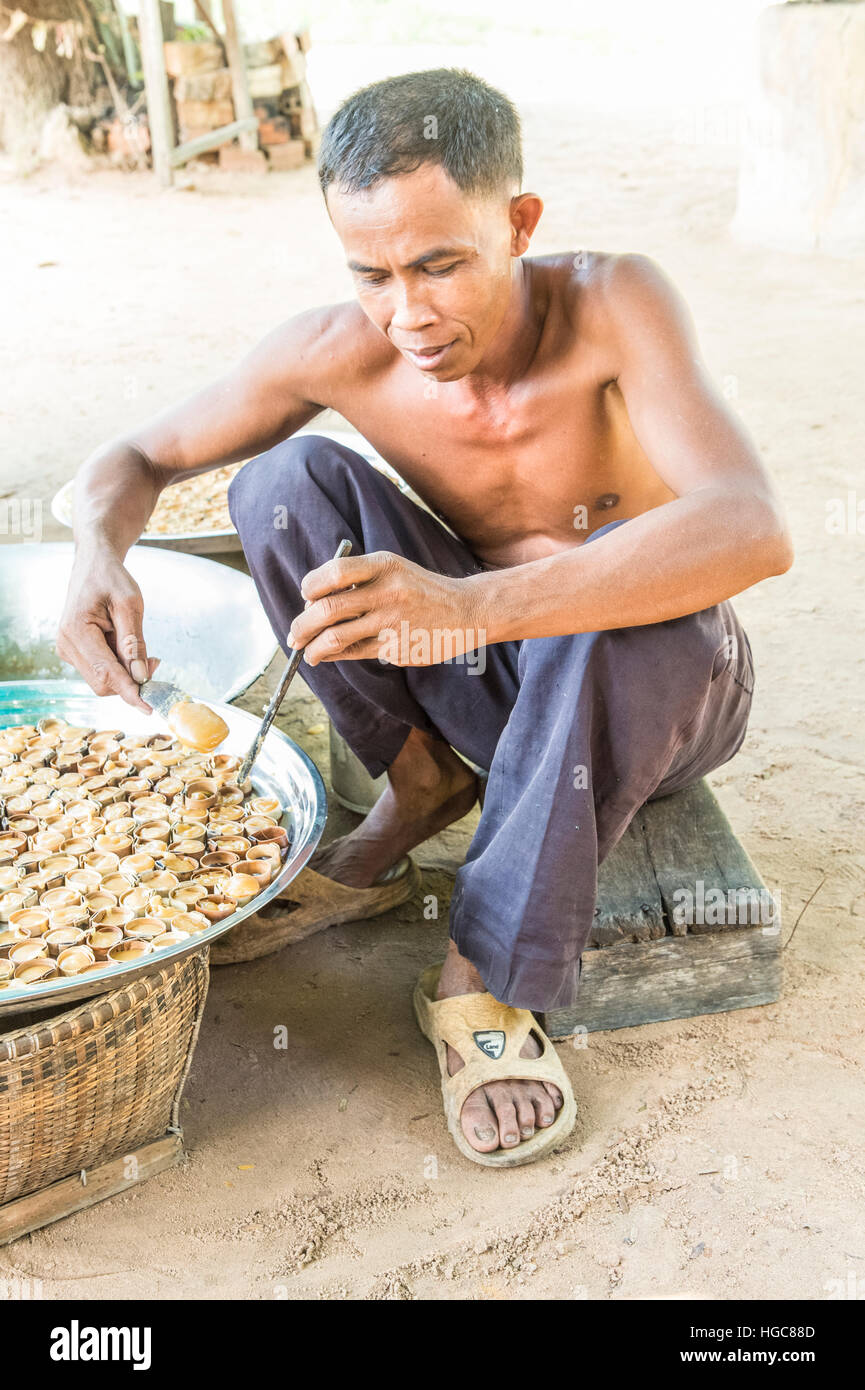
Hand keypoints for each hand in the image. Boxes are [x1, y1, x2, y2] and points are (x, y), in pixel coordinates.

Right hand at [57, 550, 159, 709]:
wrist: (92, 564)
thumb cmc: (111, 578)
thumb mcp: (130, 604)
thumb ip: (134, 642)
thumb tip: (141, 677)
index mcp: (76, 630)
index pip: (106, 673)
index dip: (129, 693)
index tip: (149, 707)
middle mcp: (66, 644)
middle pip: (102, 683)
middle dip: (131, 681)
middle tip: (155, 661)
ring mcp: (67, 650)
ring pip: (101, 680)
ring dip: (126, 673)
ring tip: (140, 647)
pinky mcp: (74, 652)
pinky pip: (99, 671)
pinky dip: (119, 667)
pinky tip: (127, 648)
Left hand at [289, 550, 485, 665]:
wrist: (465, 610)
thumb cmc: (419, 589)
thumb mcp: (393, 570)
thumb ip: (357, 581)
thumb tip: (311, 602)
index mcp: (384, 565)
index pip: (334, 572)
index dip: (311, 586)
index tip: (305, 595)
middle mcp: (388, 592)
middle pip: (328, 609)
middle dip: (301, 625)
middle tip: (294, 634)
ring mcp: (392, 622)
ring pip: (336, 637)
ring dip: (312, 647)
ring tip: (306, 651)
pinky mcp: (396, 647)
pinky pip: (354, 652)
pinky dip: (335, 655)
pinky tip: (329, 655)